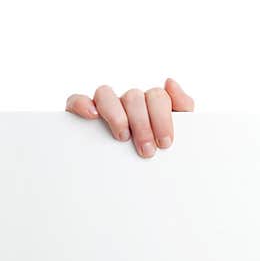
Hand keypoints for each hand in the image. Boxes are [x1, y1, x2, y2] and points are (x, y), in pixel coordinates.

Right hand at [65, 78, 194, 157]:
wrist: (139, 178)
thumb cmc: (159, 148)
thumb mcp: (179, 130)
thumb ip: (183, 106)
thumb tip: (170, 82)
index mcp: (151, 103)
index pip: (157, 97)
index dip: (162, 119)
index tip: (164, 143)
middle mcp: (128, 101)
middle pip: (134, 97)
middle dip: (142, 125)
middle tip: (147, 150)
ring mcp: (106, 105)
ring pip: (106, 93)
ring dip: (116, 115)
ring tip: (122, 137)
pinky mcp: (82, 113)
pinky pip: (76, 100)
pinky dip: (83, 104)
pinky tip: (92, 116)